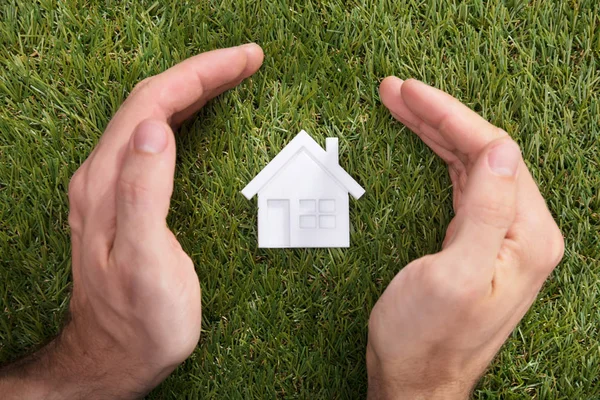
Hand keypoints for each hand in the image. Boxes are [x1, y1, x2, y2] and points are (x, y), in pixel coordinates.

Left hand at [0, 44, 263, 398]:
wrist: (116, 357)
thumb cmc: (139, 320)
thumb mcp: (144, 263)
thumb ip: (143, 194)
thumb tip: (154, 128)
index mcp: (108, 183)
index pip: (152, 104)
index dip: (199, 74)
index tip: (244, 60)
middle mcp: (103, 176)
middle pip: (151, 102)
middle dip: (201, 72)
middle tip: (247, 61)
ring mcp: (112, 186)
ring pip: (151, 117)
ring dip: (192, 89)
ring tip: (231, 76)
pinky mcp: (125, 199)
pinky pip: (153, 140)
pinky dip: (183, 116)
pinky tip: (199, 115)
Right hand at [366, 78, 563, 398]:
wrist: (414, 381)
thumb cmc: (426, 339)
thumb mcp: (456, 275)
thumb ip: (487, 211)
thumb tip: (503, 149)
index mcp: (525, 236)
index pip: (493, 153)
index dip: (450, 116)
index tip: (410, 92)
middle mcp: (520, 232)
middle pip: (482, 153)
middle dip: (438, 116)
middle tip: (397, 90)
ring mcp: (498, 236)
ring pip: (469, 165)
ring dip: (435, 131)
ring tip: (401, 104)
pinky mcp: (475, 242)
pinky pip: (460, 184)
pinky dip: (437, 157)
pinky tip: (424, 141)